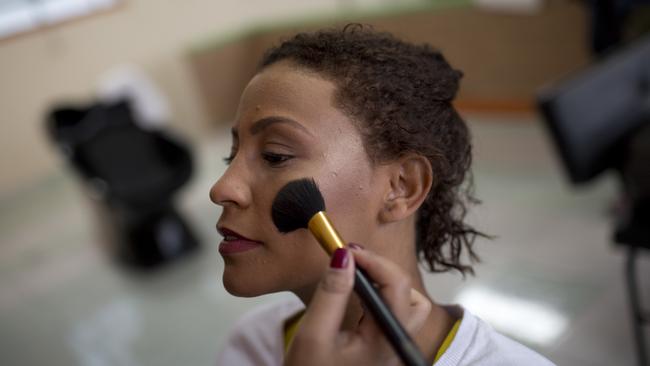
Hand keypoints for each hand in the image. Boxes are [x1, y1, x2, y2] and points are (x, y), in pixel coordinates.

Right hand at [284, 245, 431, 365]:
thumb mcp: (313, 335)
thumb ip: (330, 294)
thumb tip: (344, 257)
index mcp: (385, 342)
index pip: (397, 286)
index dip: (373, 261)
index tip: (346, 249)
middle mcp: (397, 346)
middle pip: (411, 295)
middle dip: (384, 271)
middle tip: (353, 261)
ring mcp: (393, 349)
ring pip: (408, 306)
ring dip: (387, 286)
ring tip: (357, 279)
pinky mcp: (385, 349)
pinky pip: (393, 315)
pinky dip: (380, 299)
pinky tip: (357, 297)